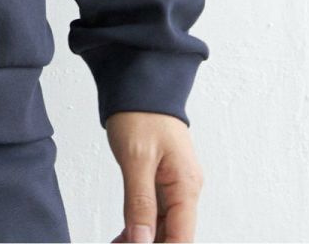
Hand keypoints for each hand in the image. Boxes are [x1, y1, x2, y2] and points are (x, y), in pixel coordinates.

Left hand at [106, 111, 204, 242]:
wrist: (138, 81)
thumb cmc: (140, 111)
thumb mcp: (136, 158)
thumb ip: (140, 202)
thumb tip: (142, 241)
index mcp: (186, 185)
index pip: (181, 237)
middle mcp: (185, 188)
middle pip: (172, 234)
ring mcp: (174, 184)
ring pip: (161, 225)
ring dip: (142, 238)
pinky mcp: (160, 179)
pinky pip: (154, 211)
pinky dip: (139, 225)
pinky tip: (122, 236)